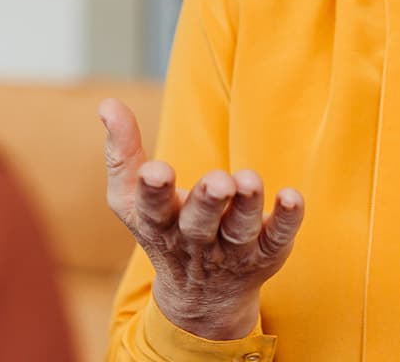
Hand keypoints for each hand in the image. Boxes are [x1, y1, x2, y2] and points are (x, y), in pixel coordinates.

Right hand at [100, 98, 304, 340]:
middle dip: (208, 202)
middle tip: (218, 181)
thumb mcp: (133, 199)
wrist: (202, 297)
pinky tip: (291, 196)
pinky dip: (286, 219)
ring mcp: (232, 251)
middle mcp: (195, 241)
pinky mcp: (265, 253)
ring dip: (246, 206)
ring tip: (249, 181)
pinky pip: (278, 237)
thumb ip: (122, 152)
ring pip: (239, 230)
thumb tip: (107, 103)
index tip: (156, 171)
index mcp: (159, 225)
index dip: (154, 191)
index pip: (152, 210)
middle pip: (199, 224)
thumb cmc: (165, 228)